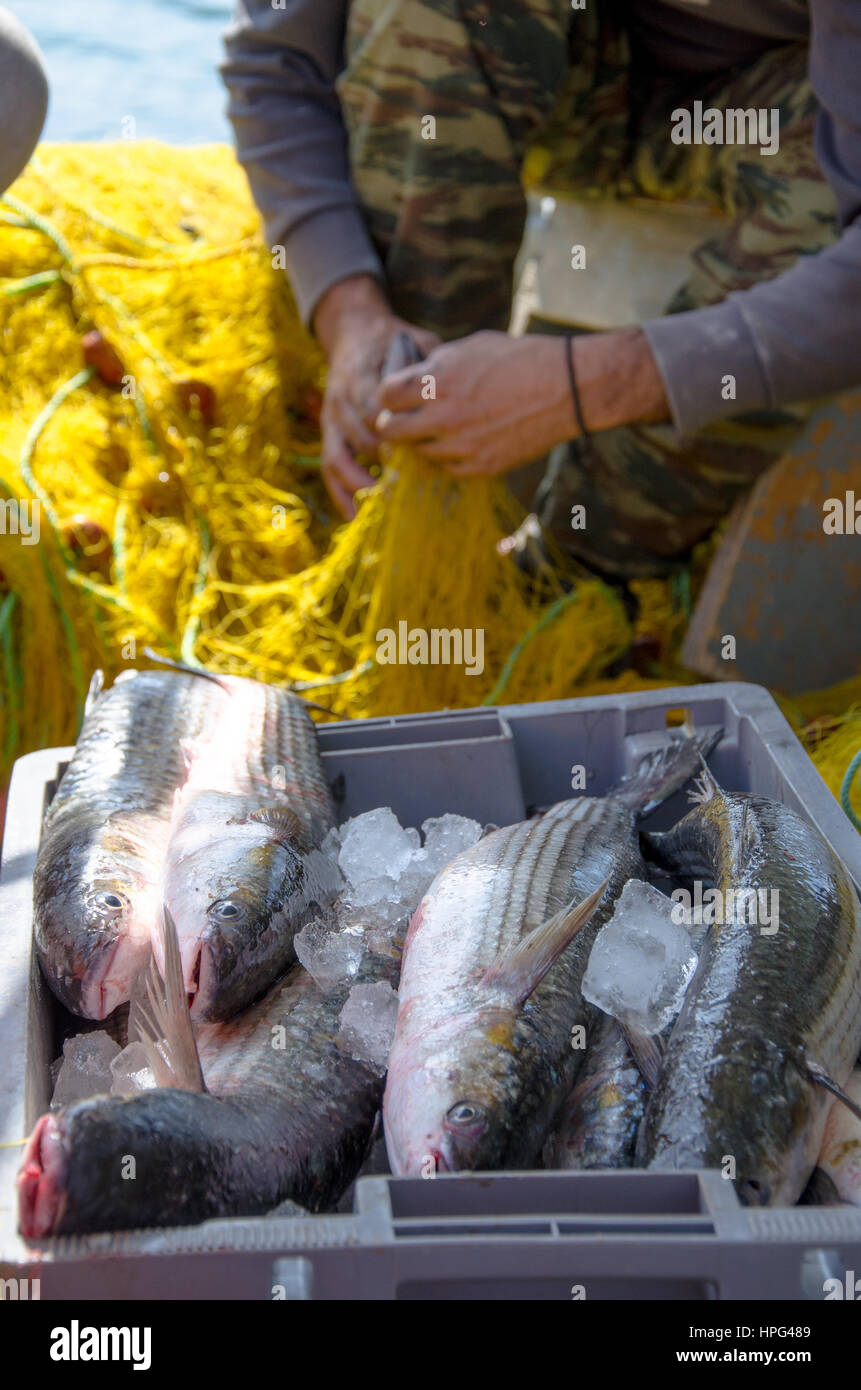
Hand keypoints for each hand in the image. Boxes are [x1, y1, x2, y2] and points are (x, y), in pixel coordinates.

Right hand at [313, 276, 438, 517]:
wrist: (353, 331)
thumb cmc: (392, 340)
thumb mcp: (412, 339)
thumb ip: (427, 358)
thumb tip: (448, 378)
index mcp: (362, 374)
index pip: (372, 409)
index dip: (390, 431)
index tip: (412, 449)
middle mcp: (342, 398)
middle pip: (359, 437)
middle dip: (383, 462)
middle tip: (410, 483)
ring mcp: (332, 418)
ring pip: (339, 457)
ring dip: (360, 483)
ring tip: (384, 503)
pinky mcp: (329, 433)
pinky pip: (328, 467)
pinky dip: (339, 493)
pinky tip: (354, 515)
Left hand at [374, 328, 669, 476]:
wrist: (566, 387)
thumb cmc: (520, 358)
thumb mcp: (470, 347)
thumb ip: (436, 365)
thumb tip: (411, 376)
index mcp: (437, 379)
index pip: (384, 396)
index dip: (388, 396)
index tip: (396, 397)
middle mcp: (444, 415)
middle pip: (391, 431)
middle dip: (395, 424)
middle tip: (406, 420)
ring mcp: (461, 445)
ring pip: (420, 453)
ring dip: (425, 442)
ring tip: (445, 428)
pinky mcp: (480, 466)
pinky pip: (447, 469)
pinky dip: (450, 458)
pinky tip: (464, 442)